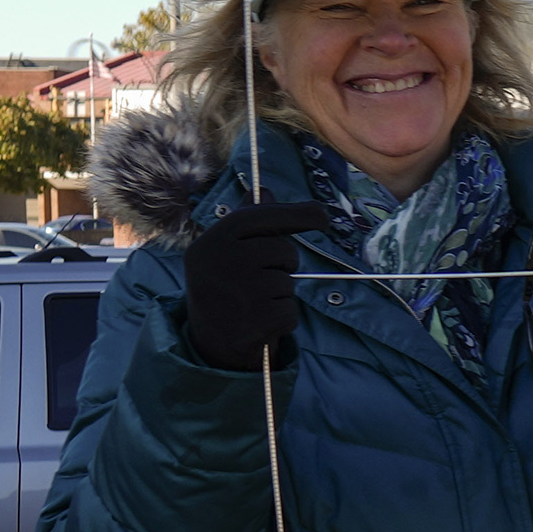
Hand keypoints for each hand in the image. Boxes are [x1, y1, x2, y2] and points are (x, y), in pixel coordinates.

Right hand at [177, 197, 330, 371]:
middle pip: (283, 250)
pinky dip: (283, 317)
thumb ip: (245, 221)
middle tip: (260, 279)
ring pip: (288, 281)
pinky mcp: (257, 319)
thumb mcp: (224, 251)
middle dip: (283, 264)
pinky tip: (260, 321)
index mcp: (213, 239)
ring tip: (254, 302)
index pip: (261, 216)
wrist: (210, 341)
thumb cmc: (223, 287)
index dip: (297, 214)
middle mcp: (223, 261)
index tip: (322, 217)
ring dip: (281, 293)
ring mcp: (240, 290)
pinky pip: (291, 309)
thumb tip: (264, 190)